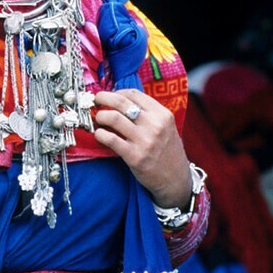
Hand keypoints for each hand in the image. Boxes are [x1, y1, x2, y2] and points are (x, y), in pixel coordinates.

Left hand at [92, 89, 192, 208]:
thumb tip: (120, 101)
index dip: (117, 92)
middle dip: (103, 98)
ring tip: (98, 119)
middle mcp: (155, 125)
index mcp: (163, 115)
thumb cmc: (167, 151)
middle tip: (96, 100)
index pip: (134, 94)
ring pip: (113, 118)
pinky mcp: (134, 157)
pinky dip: (100, 134)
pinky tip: (99, 134)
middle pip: (121, 102)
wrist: (176, 180)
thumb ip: (148, 114)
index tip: (110, 96)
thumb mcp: (166, 127)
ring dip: (100, 116)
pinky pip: (111, 139)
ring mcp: (144, 141)